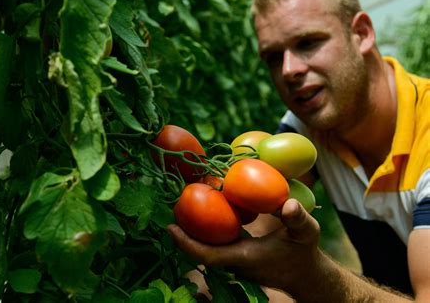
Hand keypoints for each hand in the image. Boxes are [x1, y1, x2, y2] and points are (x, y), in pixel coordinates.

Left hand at [167, 199, 320, 290]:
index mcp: (244, 257)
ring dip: (193, 231)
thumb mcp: (307, 232)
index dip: (186, 243)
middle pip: (200, 250)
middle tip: (171, 207)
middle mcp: (234, 262)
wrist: (306, 275)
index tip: (170, 228)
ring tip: (181, 205)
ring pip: (206, 248)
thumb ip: (298, 218)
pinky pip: (214, 245)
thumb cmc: (304, 253)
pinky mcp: (237, 258)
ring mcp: (234, 262)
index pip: (207, 255)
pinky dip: (206, 231)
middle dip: (183, 233)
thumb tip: (288, 204)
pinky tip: (204, 212)